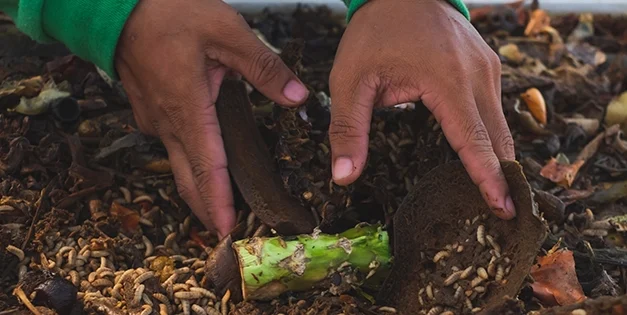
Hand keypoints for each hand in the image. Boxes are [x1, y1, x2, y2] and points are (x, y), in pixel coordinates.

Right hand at [115, 0, 308, 237]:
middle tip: (225, 231)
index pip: (206, 166)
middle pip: (187, 177)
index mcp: (188, 106)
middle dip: (206, 207)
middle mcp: (167, 121)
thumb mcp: (226, 31)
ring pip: (178, 164)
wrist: (119, 6)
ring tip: (221, 204)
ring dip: (198, 186)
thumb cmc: (169, 13)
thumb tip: (296, 97)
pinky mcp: (150, 111)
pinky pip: (172, 144)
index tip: (225, 229)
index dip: (216, 201)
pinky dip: (190, 160)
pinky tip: (206, 161)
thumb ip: (264, 67)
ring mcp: (154, 118)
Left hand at [328, 0, 516, 218]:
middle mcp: (478, 75)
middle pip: (499, 138)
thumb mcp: (350, 80)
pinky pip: (495, 108)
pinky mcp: (487, 65)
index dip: (488, 178)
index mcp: (447, 81)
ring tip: (498, 193)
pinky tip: (484, 156)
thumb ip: (348, 128)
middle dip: (504, 176)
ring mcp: (488, 67)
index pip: (473, 141)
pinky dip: (493, 135)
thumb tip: (343, 175)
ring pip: (501, 124)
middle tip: (507, 215)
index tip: (503, 209)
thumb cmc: (375, 31)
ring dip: (500, 157)